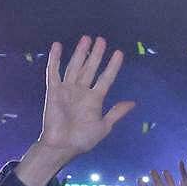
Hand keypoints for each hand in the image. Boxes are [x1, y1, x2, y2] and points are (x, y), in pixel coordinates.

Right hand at [28, 37, 133, 173]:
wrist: (62, 146)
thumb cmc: (83, 139)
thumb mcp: (104, 126)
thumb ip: (116, 112)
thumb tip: (133, 103)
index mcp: (95, 99)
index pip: (106, 78)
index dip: (113, 66)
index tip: (119, 53)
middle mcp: (81, 91)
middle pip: (90, 68)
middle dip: (96, 54)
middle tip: (101, 39)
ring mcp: (67, 89)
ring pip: (75, 66)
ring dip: (80, 53)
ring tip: (86, 39)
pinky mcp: (53, 90)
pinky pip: (54, 72)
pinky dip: (55, 59)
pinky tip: (58, 45)